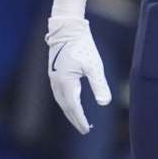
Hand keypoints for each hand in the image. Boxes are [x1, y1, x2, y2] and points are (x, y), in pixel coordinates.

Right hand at [45, 16, 111, 134]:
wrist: (67, 28)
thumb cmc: (82, 46)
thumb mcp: (94, 66)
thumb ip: (99, 85)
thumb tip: (104, 103)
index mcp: (66, 83)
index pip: (73, 108)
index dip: (80, 120)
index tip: (87, 130)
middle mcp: (57, 83)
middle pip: (65, 107)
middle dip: (74, 119)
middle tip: (84, 129)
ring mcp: (53, 77)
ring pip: (60, 100)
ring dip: (69, 111)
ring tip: (78, 118)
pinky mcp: (53, 72)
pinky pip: (58, 93)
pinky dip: (65, 101)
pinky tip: (71, 101)